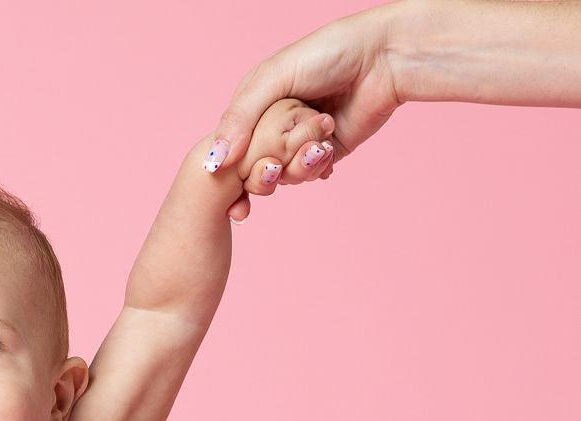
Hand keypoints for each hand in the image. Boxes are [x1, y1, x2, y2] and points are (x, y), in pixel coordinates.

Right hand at [205, 3, 404, 181]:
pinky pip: (308, 175)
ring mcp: (298, 140)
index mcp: (254, 104)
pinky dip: (315, 168)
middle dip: (266, 173)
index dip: (229, 173)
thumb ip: (240, 118)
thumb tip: (213, 161)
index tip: (234, 191)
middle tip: (277, 165)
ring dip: (298, 166)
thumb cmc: (328, 53)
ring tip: (318, 142)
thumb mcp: (274, 77)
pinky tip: (327, 150)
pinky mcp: (323, 153)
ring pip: (282, 176)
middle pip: (254, 169)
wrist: (382, 60)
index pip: (231, 147)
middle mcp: (273, 125)